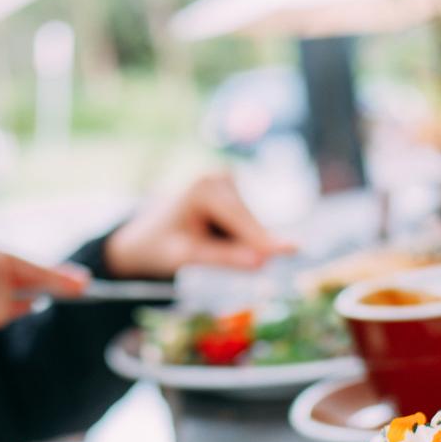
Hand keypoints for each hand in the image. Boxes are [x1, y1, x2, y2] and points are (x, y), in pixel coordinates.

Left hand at [103, 174, 291, 278]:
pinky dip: (239, 238)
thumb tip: (262, 262)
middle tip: (228, 265)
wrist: (146, 236)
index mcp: (203, 188)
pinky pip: (248, 224)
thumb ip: (222, 258)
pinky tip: (214, 239)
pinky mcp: (236, 191)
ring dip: (241, 244)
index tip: (294, 250)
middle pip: (249, 222)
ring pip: (252, 225)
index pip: (240, 219)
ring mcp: (230, 181)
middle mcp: (220, 177)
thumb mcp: (185, 256)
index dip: (263, 239)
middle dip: (248, 247)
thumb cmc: (160, 246)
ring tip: (206, 247)